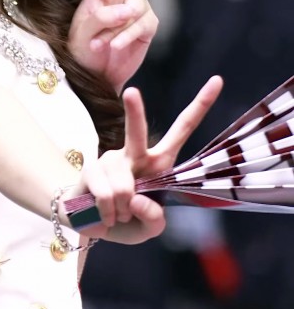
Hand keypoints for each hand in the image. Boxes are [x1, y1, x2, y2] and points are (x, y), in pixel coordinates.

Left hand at [68, 0, 207, 91]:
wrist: (94, 75)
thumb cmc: (80, 49)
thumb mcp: (81, 30)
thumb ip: (101, 16)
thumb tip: (129, 9)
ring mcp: (140, 7)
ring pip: (134, 8)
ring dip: (114, 28)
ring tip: (101, 43)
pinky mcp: (148, 25)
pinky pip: (140, 26)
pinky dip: (125, 38)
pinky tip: (114, 47)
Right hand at [71, 75, 222, 244]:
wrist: (95, 228)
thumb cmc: (129, 221)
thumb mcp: (150, 228)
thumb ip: (154, 218)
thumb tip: (136, 199)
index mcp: (159, 162)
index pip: (182, 129)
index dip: (200, 105)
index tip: (217, 80)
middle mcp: (135, 154)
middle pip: (137, 131)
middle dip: (134, 112)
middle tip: (131, 92)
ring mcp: (111, 160)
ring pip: (123, 187)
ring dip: (122, 210)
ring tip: (118, 214)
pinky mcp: (91, 170)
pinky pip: (105, 195)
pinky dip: (107, 213)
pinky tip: (104, 215)